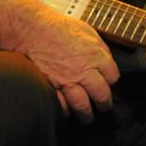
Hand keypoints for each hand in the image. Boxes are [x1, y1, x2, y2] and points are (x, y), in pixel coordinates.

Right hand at [0, 0, 119, 123]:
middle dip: (104, 103)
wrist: (32, 30)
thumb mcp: (87, 30)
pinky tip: (67, 110)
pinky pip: (61, 105)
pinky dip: (65, 110)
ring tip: (88, 118)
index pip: (113, 76)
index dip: (111, 80)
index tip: (108, 82)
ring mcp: (67, 81)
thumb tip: (107, 58)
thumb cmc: (58, 27)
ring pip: (83, 105)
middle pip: (101, 94)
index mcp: (95, 56)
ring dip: (87, 114)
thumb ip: (100, 47)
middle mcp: (84, 71)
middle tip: (103, 107)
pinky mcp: (52, 86)